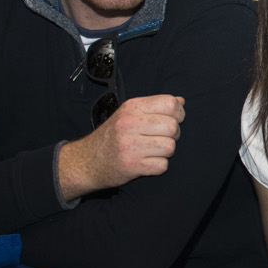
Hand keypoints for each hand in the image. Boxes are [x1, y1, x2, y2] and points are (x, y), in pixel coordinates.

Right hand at [58, 95, 184, 197]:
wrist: (86, 161)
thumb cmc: (112, 136)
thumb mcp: (128, 114)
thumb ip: (154, 106)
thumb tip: (181, 101)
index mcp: (132, 108)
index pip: (170, 104)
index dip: (179, 114)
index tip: (174, 120)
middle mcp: (129, 124)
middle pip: (172, 127)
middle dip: (173, 135)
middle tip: (161, 139)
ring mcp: (130, 145)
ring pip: (170, 147)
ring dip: (166, 152)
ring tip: (153, 151)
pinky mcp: (131, 165)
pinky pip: (162, 166)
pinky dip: (158, 166)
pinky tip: (146, 162)